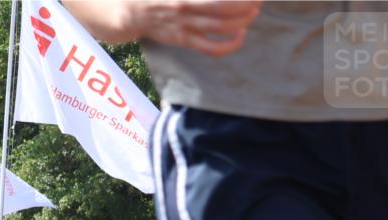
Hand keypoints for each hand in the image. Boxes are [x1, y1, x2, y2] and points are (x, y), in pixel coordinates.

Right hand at [66, 0, 261, 56]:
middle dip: (247, 4)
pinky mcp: (183, 40)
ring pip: (221, 27)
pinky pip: (210, 47)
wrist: (128, 12)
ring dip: (242, 21)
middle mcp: (185, 8)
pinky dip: (228, 45)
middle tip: (259, 0)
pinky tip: (239, 37)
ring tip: (253, 14)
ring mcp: (184, 27)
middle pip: (225, 8)